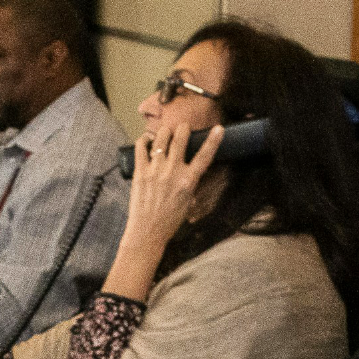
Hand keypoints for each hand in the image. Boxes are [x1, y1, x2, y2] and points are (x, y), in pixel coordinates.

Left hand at [101, 120, 222, 301]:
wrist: (148, 231)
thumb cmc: (170, 220)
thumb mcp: (188, 202)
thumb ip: (191, 184)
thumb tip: (192, 172)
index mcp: (188, 181)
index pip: (204, 156)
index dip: (213, 140)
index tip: (218, 129)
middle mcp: (173, 172)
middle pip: (180, 139)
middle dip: (183, 128)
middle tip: (183, 127)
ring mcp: (155, 170)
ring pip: (161, 138)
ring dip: (165, 132)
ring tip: (165, 133)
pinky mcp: (140, 172)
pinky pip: (141, 148)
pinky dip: (144, 140)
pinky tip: (146, 140)